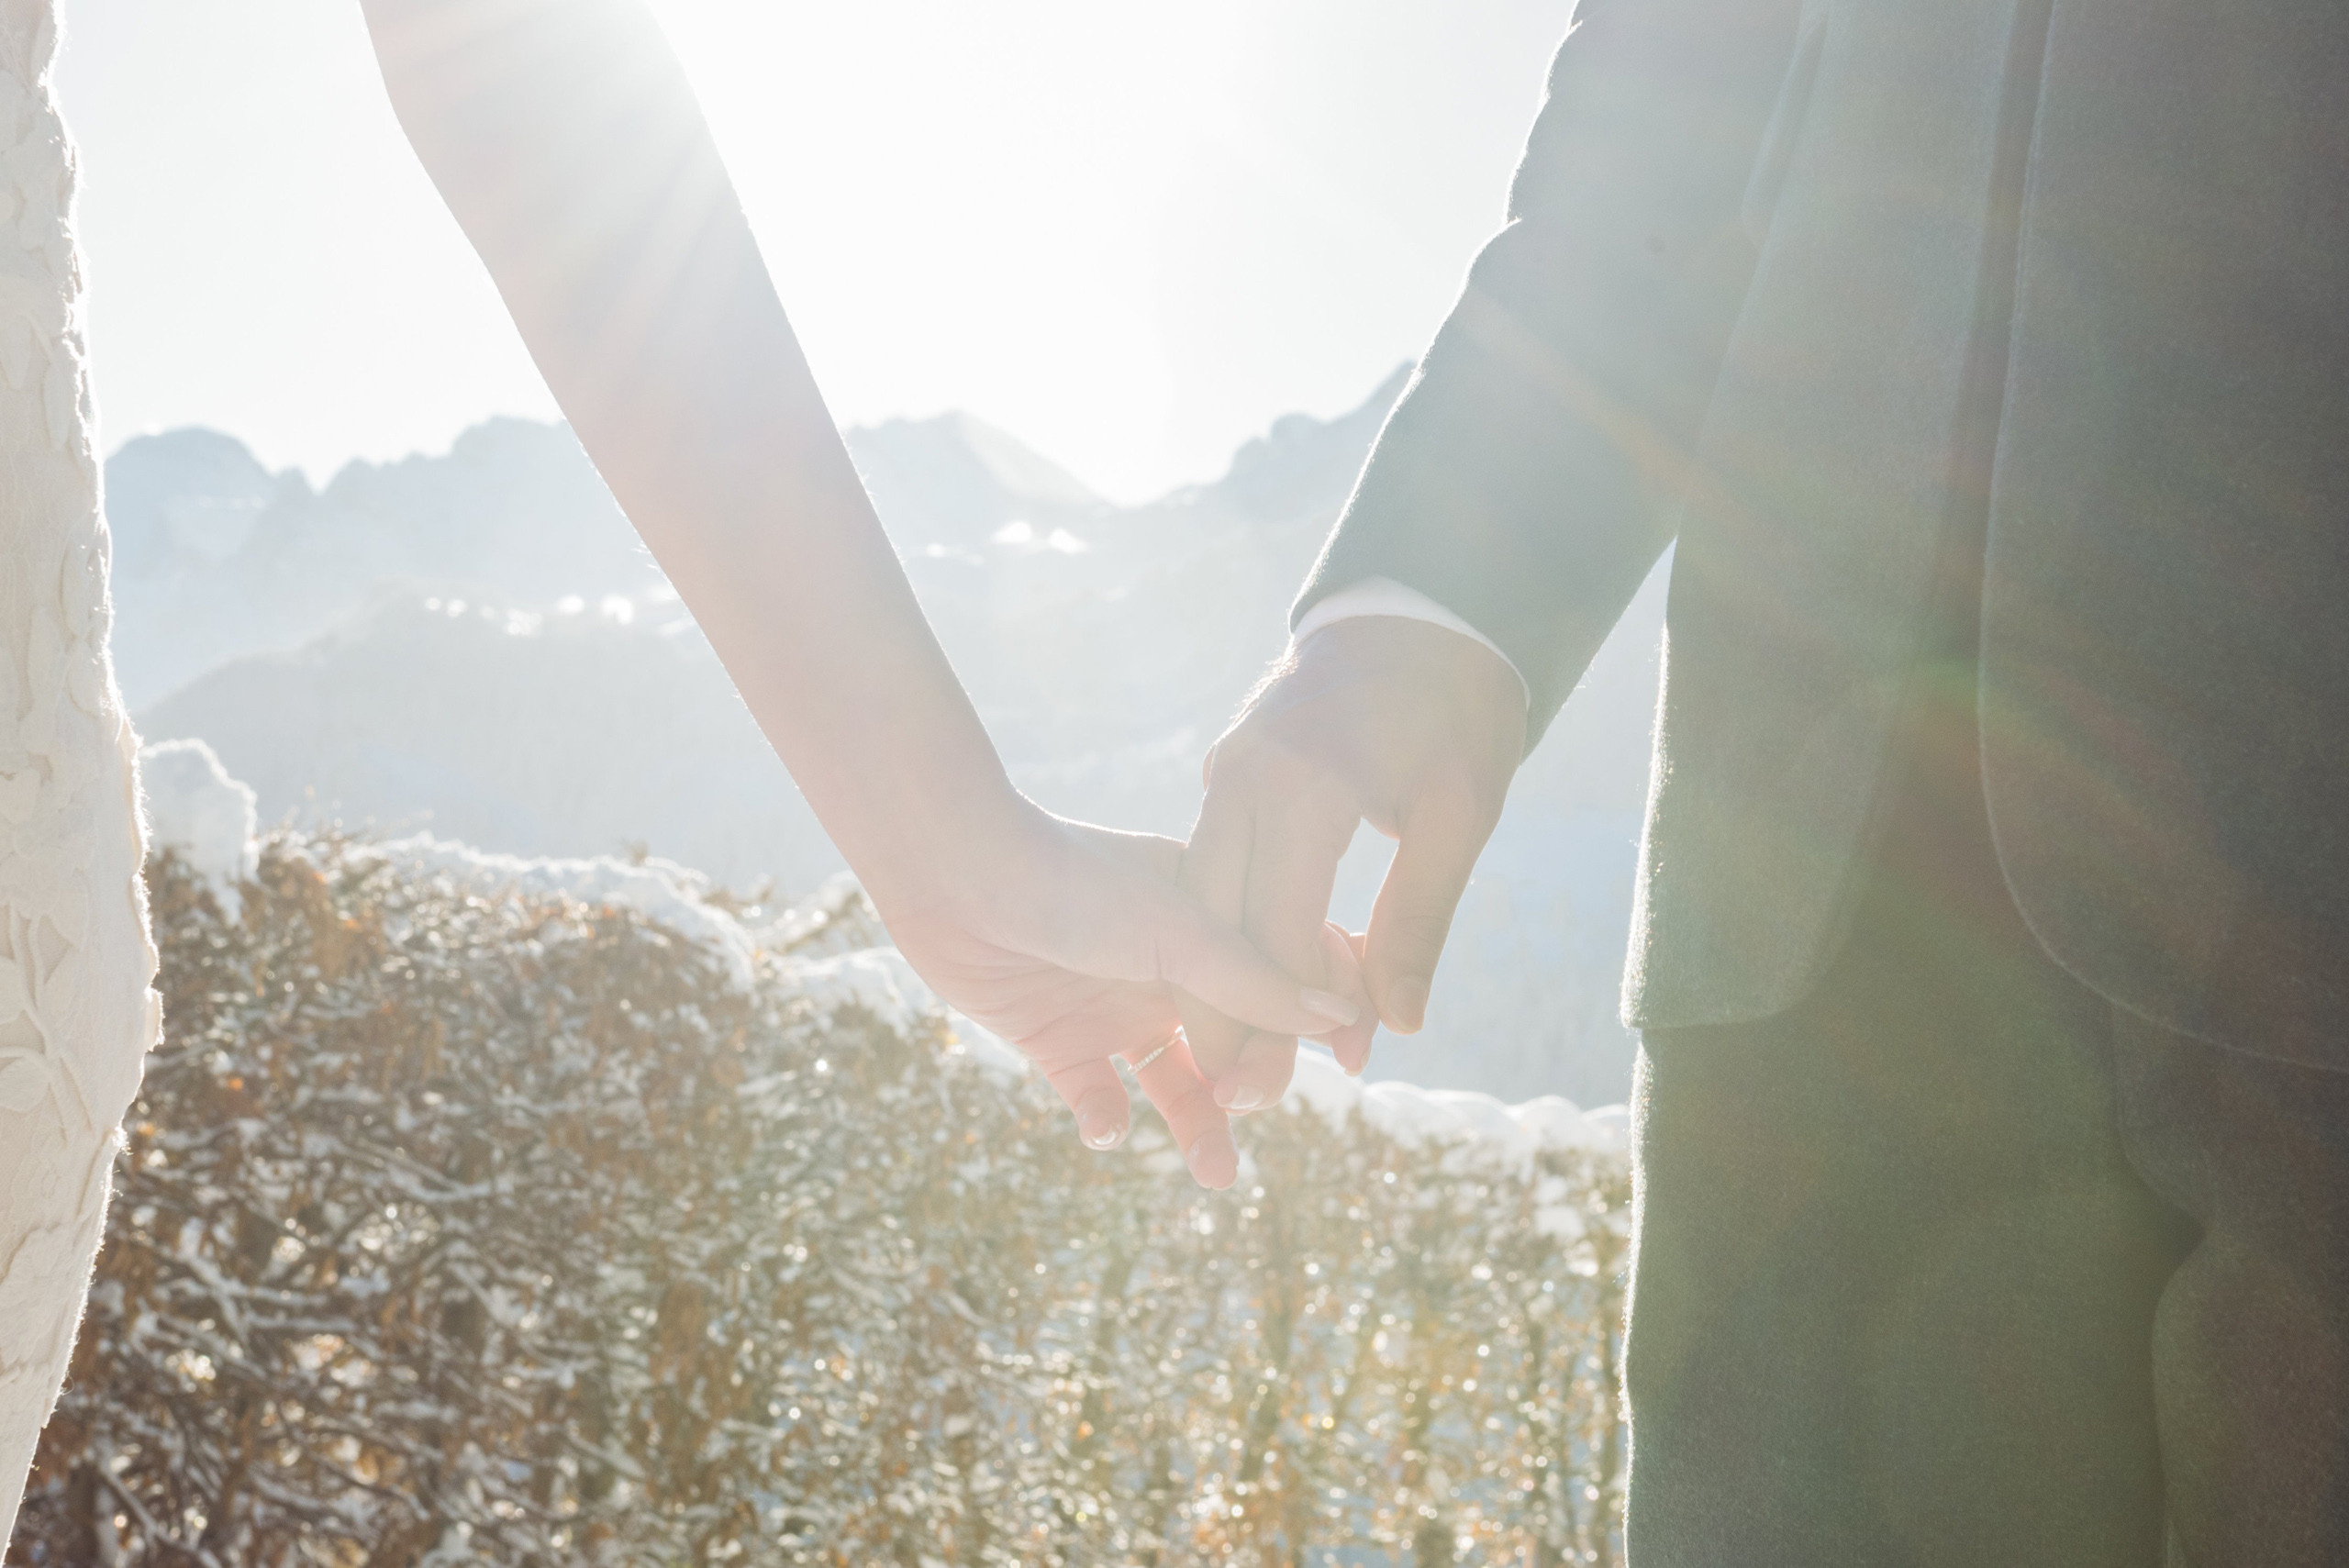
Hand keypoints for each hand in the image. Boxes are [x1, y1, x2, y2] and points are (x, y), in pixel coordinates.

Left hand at [871, 799, 1360, 1188]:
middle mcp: (1170, 966)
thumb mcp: (1178, 932)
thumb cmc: (1071, 880)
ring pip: (1175, 1080)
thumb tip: (1341, 1020)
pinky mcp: (1055, 1040)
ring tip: (1215, 1175)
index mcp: (1213, 918)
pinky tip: (1105, 1125)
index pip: (1292, 972)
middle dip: (1256, 1082)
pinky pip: (1097, 1095)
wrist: (950, 872)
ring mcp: (1112, 1004)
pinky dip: (1105, 1118)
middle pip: (1238, 1040)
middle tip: (1248, 1105)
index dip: (1328, 1015)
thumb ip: (1255, 980)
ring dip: (1197, 1125)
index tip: (1356, 1061)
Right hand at [1178, 617, 1527, 1109]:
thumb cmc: (1456, 708)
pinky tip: (1254, 981)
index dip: (1284, 1015)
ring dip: (1216, 978)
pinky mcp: (1226, 771)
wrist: (1422, 607)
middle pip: (1209, 922)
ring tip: (1242, 1058)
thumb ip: (1418, 921)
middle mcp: (1241, 777)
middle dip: (1222, 1016)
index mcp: (1301, 785)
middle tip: (1241, 1099)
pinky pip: (1212, 864)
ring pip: (1198, 897)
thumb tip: (1390, 1027)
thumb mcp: (1460, 816)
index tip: (1298, 1083)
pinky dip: (1229, 926)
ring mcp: (1225, 769)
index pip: (1271, 928)